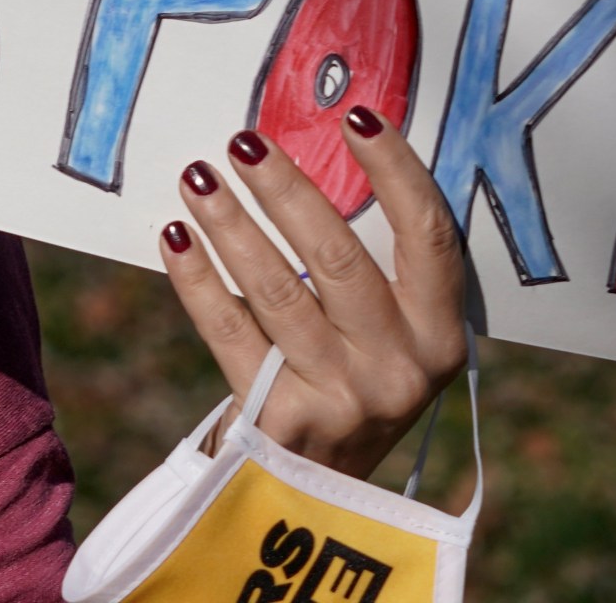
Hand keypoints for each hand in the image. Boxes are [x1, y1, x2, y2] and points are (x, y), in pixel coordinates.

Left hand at [159, 106, 467, 479]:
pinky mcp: (281, 422)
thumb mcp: (393, 337)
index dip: (395, 171)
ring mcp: (340, 400)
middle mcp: (399, 370)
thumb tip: (321, 153)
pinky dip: (197, 281)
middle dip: (286, 191)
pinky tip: (174, 238)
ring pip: (278, 291)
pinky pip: (229, 333)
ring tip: (198, 176)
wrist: (324, 500)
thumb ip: (377, 268)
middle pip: (340, 258)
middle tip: (245, 140)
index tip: (354, 115)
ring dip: (231, 226)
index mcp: (440, 338)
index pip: (427, 236)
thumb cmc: (355, 385)